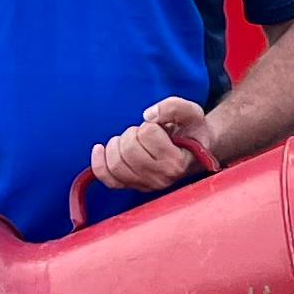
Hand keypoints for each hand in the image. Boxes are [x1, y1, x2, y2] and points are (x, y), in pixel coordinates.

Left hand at [91, 96, 216, 196]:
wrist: (194, 151)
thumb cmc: (191, 131)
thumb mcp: (191, 112)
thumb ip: (174, 107)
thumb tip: (148, 116)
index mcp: (177, 163)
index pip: (148, 134)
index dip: (150, 125)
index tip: (162, 129)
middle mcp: (161, 179)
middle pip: (129, 150)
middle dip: (133, 133)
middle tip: (145, 133)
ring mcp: (146, 186)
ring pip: (115, 164)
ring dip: (118, 145)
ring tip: (132, 140)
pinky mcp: (132, 186)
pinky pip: (107, 178)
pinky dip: (99, 162)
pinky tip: (100, 149)